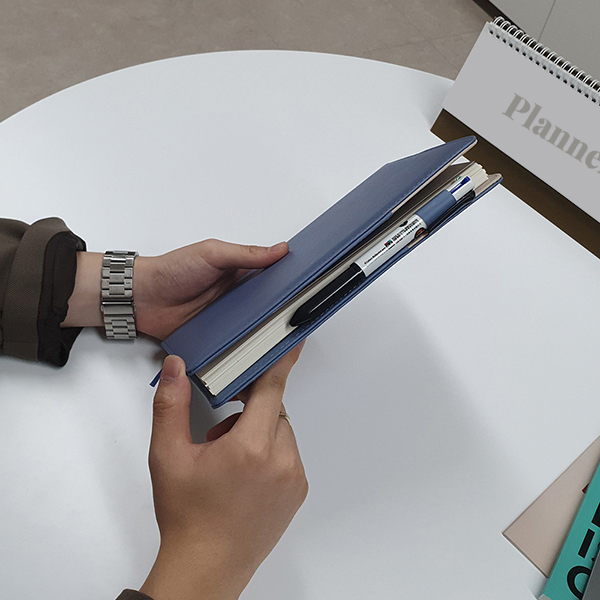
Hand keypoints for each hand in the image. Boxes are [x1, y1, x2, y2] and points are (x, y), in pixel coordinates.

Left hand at [61, 239, 288, 337]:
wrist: (141, 299)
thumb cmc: (172, 270)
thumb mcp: (212, 254)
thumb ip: (246, 254)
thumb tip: (280, 249)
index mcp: (242, 274)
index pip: (275, 279)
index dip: (293, 284)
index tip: (313, 288)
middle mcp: (239, 298)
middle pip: (270, 309)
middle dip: (285, 315)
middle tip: (303, 320)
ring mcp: (229, 321)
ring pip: (256, 331)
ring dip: (267, 335)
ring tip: (285, 342)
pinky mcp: (216, 340)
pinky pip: (236, 347)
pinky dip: (246, 352)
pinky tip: (258, 356)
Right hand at [139, 346, 306, 599]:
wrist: (205, 567)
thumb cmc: (187, 515)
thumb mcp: (168, 456)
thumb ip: (172, 405)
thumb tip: (176, 369)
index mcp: (250, 448)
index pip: (271, 390)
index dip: (280, 362)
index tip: (294, 342)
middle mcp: (280, 461)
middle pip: (273, 411)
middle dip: (248, 411)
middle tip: (219, 436)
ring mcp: (293, 478)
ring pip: (280, 432)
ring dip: (258, 433)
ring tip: (229, 460)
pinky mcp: (297, 491)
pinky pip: (288, 454)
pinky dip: (270, 452)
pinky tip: (245, 474)